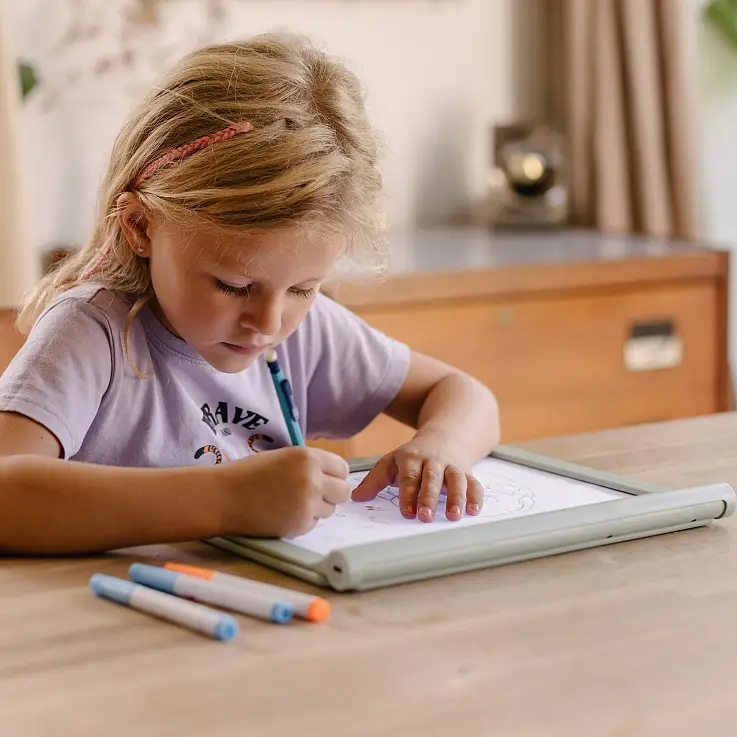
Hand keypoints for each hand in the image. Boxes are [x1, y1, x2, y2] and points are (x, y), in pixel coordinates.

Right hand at [215, 446, 350, 537]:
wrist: (223, 496)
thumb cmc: (249, 474)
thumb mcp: (284, 456)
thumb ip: (310, 464)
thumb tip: (335, 476)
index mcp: (308, 457)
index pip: (342, 469)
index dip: (333, 475)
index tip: (324, 479)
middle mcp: (312, 479)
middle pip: (343, 492)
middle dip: (332, 494)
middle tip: (313, 494)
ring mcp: (307, 504)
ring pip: (330, 509)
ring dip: (317, 508)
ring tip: (291, 502)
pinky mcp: (300, 525)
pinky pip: (314, 524)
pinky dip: (302, 521)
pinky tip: (282, 513)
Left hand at [351, 435, 483, 522]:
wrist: (443, 435)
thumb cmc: (412, 456)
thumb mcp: (391, 462)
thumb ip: (374, 480)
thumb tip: (356, 498)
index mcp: (410, 458)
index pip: (409, 476)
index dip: (408, 494)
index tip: (407, 512)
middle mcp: (432, 461)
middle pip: (431, 478)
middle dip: (429, 497)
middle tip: (425, 516)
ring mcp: (450, 465)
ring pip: (455, 479)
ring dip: (455, 497)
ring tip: (453, 516)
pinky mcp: (466, 471)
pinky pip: (473, 482)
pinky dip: (475, 496)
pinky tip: (474, 511)